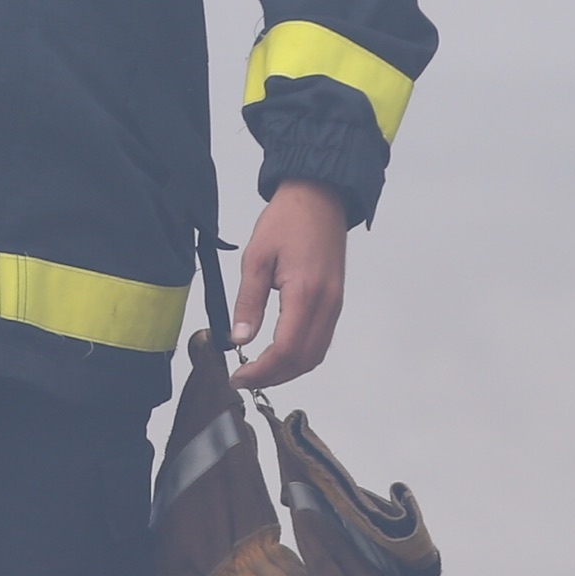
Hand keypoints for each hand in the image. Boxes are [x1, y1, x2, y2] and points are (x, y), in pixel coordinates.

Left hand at [229, 179, 348, 386]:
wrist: (319, 197)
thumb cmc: (288, 220)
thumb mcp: (256, 258)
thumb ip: (248, 302)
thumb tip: (239, 338)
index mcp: (305, 293)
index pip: (286, 350)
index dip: (262, 371)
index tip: (238, 376)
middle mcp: (327, 304)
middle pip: (304, 360)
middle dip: (273, 377)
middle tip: (244, 378)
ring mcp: (335, 304)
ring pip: (315, 355)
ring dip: (288, 370)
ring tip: (258, 370)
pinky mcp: (335, 301)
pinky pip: (321, 340)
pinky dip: (301, 355)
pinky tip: (279, 353)